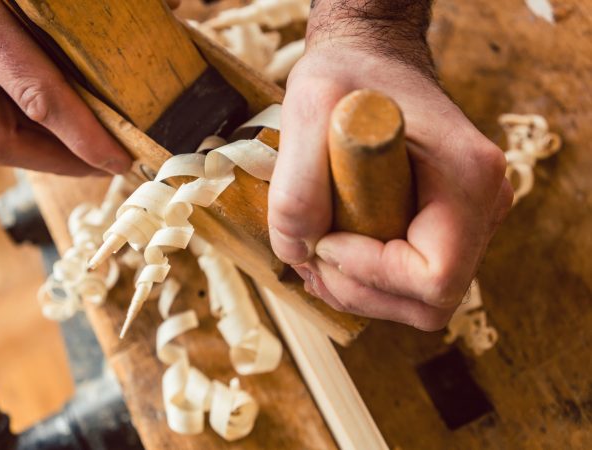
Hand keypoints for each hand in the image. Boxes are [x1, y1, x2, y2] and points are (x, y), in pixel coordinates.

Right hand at [0, 0, 131, 174]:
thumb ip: (94, 2)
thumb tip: (174, 4)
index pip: (42, 99)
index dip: (85, 138)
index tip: (121, 160)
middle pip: (6, 142)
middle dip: (64, 162)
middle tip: (109, 165)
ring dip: (47, 152)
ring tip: (92, 153)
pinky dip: (30, 130)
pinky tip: (62, 127)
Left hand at [268, 40, 512, 330]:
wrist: (372, 61)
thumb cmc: (349, 74)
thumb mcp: (309, 106)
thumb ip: (297, 185)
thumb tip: (300, 252)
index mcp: (468, 176)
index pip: (435, 276)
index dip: (370, 274)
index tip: (323, 241)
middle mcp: (483, 205)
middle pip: (430, 301)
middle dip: (359, 290)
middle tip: (310, 253)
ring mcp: (469, 221)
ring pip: (420, 301)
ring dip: (358, 291)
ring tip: (314, 251)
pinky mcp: (446, 228)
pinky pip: (412, 283)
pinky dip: (366, 282)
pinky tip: (331, 252)